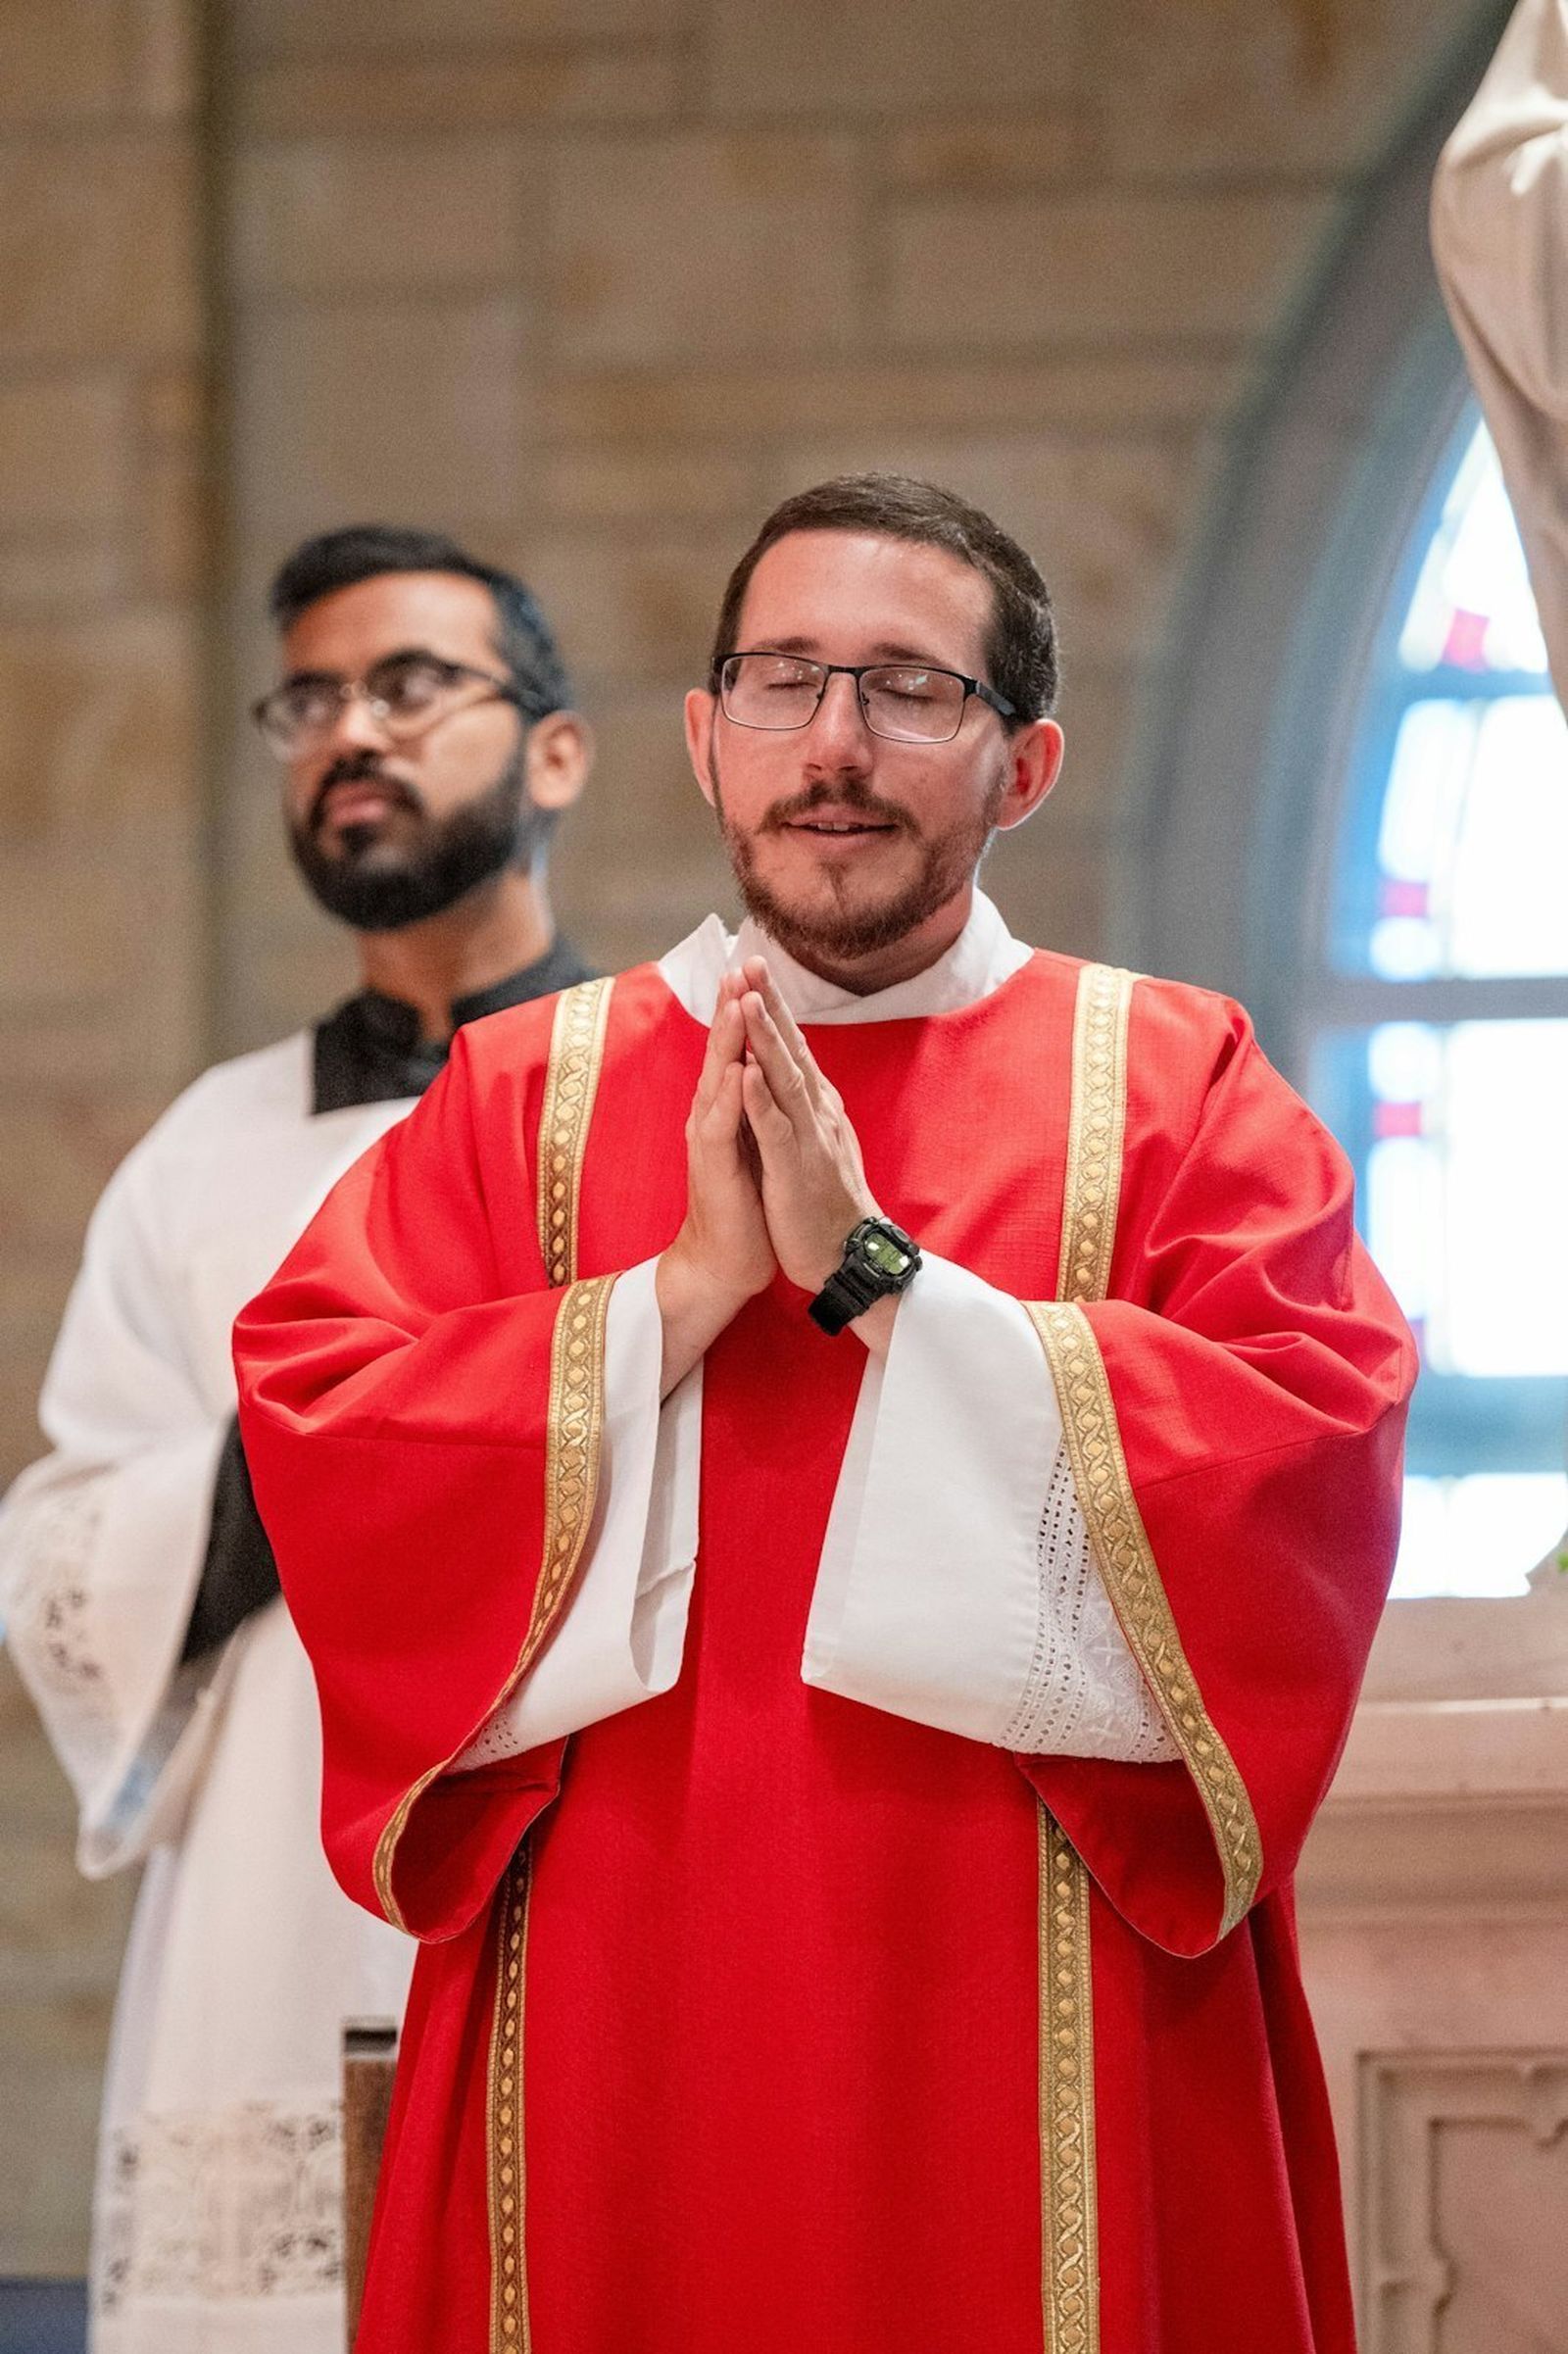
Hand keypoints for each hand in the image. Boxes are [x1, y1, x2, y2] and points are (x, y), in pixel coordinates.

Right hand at [656, 973, 774, 1392]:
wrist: (725, 1258)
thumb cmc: (744, 1201)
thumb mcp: (754, 1143)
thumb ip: (755, 1106)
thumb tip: (764, 1070)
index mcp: (729, 1108)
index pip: (738, 1049)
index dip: (747, 1010)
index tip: (757, 969)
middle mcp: (713, 1116)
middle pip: (723, 1052)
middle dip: (732, 1008)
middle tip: (740, 964)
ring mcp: (711, 1139)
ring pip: (718, 1079)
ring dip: (726, 1040)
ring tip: (735, 999)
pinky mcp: (714, 1167)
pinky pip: (721, 1126)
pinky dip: (730, 1098)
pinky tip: (736, 1071)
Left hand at [736, 957, 878, 1293]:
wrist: (848, 1256)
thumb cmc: (827, 1203)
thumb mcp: (816, 1143)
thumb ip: (804, 1107)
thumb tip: (792, 1075)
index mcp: (816, 1106)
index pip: (793, 1047)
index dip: (775, 1008)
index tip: (756, 969)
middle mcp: (817, 1112)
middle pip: (791, 1049)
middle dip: (771, 1004)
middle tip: (753, 960)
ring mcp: (808, 1138)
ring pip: (784, 1079)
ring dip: (765, 1039)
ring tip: (748, 999)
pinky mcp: (797, 1169)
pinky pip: (776, 1130)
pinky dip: (760, 1101)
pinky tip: (745, 1073)